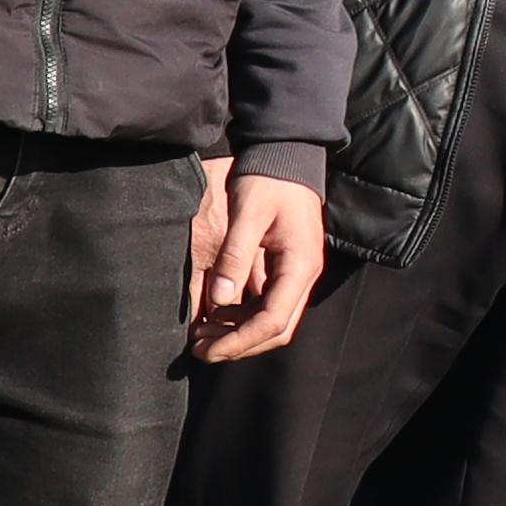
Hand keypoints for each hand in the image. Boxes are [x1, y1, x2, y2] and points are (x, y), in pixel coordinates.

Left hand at [191, 166, 328, 360]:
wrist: (285, 155)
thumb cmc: (267, 180)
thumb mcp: (248, 214)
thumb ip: (235, 257)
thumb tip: (219, 301)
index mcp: (299, 266)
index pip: (273, 320)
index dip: (240, 341)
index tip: (209, 350)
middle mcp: (304, 276)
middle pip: (276, 329)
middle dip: (239, 345)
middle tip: (201, 350)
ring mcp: (296, 274)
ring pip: (272, 321)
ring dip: (239, 333)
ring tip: (202, 336)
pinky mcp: (285, 269)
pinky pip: (267, 304)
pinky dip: (243, 316)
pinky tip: (216, 315)